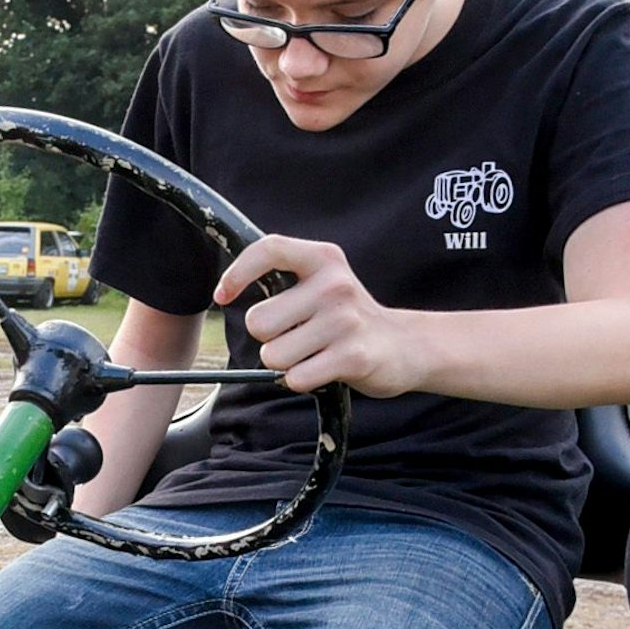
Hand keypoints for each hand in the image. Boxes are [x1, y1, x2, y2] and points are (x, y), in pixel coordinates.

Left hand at [215, 235, 416, 397]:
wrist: (406, 345)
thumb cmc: (347, 316)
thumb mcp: (322, 282)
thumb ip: (283, 278)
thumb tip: (225, 289)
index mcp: (323, 259)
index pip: (269, 249)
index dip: (237, 272)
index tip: (223, 295)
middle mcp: (335, 285)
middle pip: (259, 321)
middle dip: (268, 337)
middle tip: (297, 335)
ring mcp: (345, 321)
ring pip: (273, 355)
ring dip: (286, 362)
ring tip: (314, 352)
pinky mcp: (353, 357)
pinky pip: (295, 377)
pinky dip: (301, 379)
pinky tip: (325, 368)